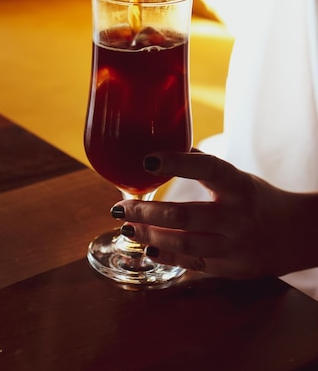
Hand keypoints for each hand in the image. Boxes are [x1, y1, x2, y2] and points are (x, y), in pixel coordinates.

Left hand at [111, 150, 317, 279]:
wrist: (296, 234)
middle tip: (120, 206)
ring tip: (128, 225)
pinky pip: (192, 264)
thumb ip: (207, 167)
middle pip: (184, 215)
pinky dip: (166, 256)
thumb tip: (169, 147)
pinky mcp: (232, 269)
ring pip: (183, 243)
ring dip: (149, 235)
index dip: (176, 162)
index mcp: (239, 185)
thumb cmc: (259, 199)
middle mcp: (238, 215)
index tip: (146, 159)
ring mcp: (235, 246)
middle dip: (146, 211)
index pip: (207, 168)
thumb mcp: (239, 177)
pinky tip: (148, 246)